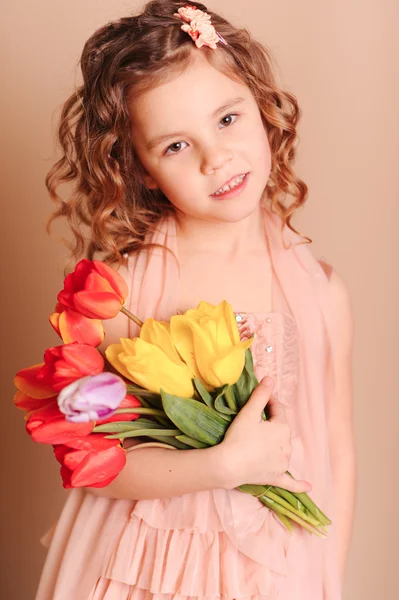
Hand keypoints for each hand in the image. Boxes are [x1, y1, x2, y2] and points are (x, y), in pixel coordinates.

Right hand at [218, 377, 311, 492]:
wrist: (228, 465)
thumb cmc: (238, 437)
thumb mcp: (249, 413)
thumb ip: (261, 395)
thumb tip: (270, 379)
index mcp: (283, 428)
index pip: (278, 409)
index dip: (269, 401)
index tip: (259, 397)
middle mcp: (287, 446)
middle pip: (281, 429)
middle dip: (272, 423)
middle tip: (256, 419)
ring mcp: (282, 463)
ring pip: (284, 449)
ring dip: (278, 445)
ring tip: (264, 441)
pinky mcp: (276, 477)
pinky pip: (290, 482)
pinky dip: (299, 485)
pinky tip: (308, 486)